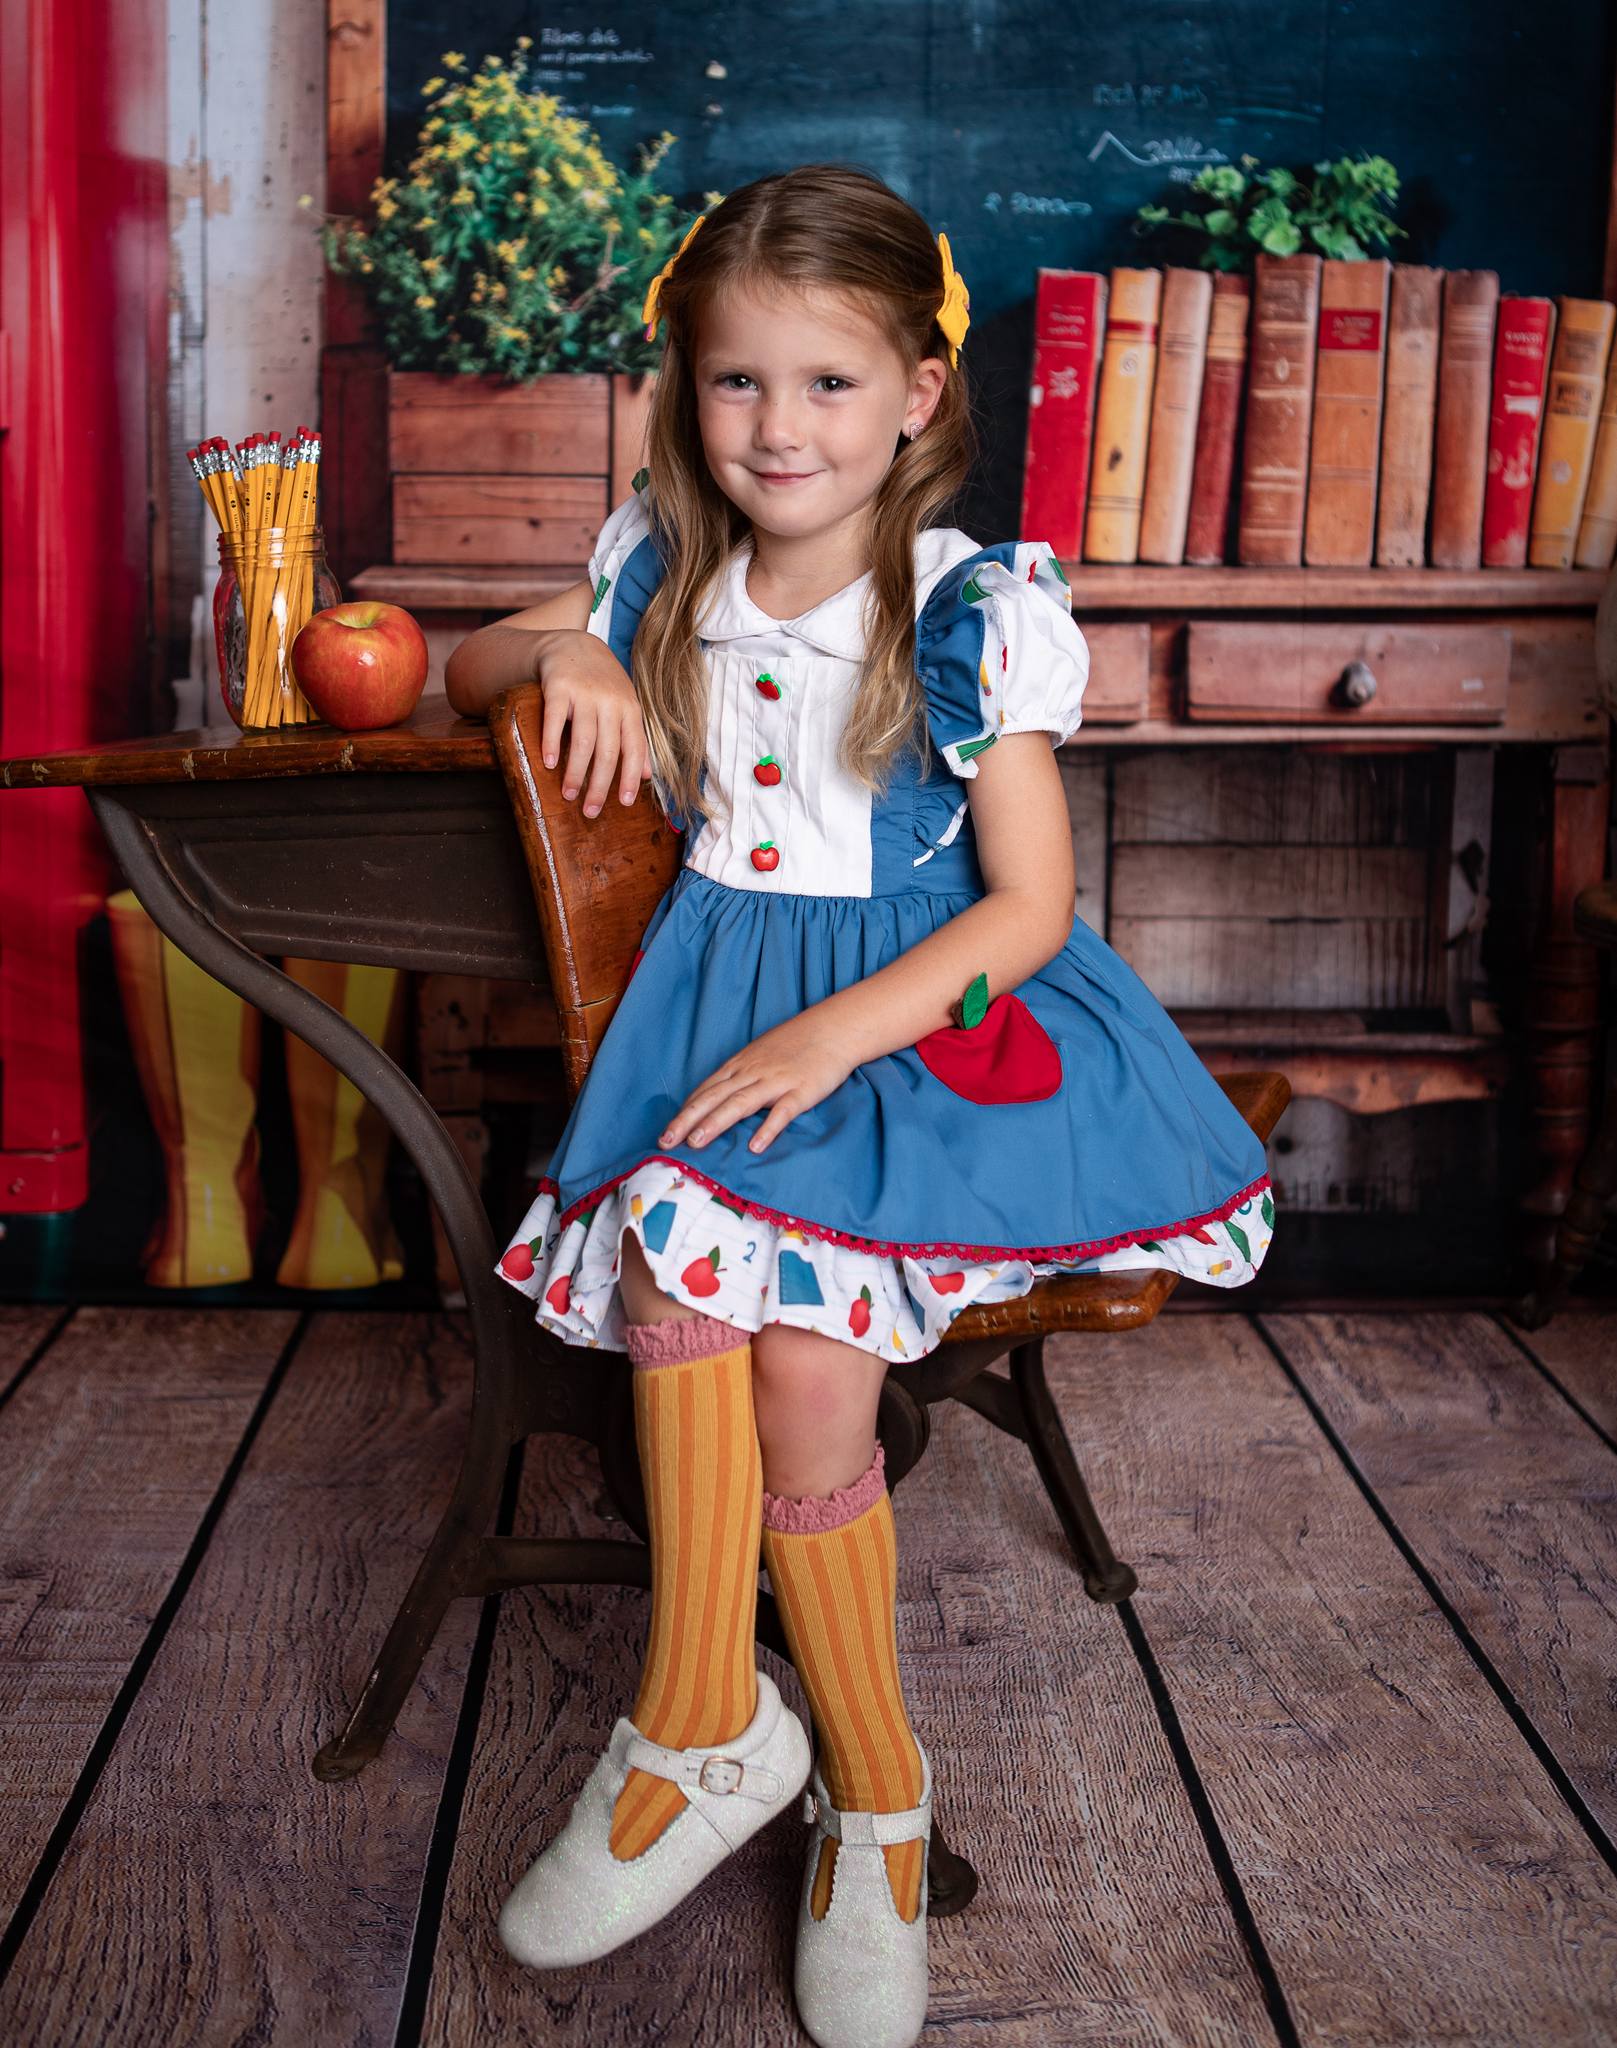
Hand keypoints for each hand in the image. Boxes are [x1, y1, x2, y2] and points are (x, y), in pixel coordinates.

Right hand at [534, 630, 654, 815]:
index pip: (634, 749)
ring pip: (583, 741)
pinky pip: (555, 720)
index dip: (629, 778)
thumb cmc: (603, 684)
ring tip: (569, 795)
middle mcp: (611, 702)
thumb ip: (635, 739)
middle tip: (590, 811)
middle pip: (608, 752)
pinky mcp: (559, 687)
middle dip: (599, 785)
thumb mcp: (625, 707)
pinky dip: (551, 743)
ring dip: (576, 772)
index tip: (623, 804)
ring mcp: (585, 694)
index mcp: (630, 710)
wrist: (574, 645)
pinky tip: (548, 764)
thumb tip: (646, 777)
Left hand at [658, 1011, 857, 1155]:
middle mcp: (752, 1072)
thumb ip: (741, 1076)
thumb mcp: (761, 1054)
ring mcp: (776, 1081)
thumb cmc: (797, 1042)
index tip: (666, 1133)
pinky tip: (756, 1146)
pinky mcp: (802, 1091)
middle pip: (714, 1098)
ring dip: (716, 1123)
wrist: (835, 1027)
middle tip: (666, 1141)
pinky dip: (768, 1128)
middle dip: (688, 1120)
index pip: (706, 1091)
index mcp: (740, 1065)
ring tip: (696, 1143)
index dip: (684, 1112)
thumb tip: (719, 1098)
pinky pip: (782, 1111)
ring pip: (739, 1103)